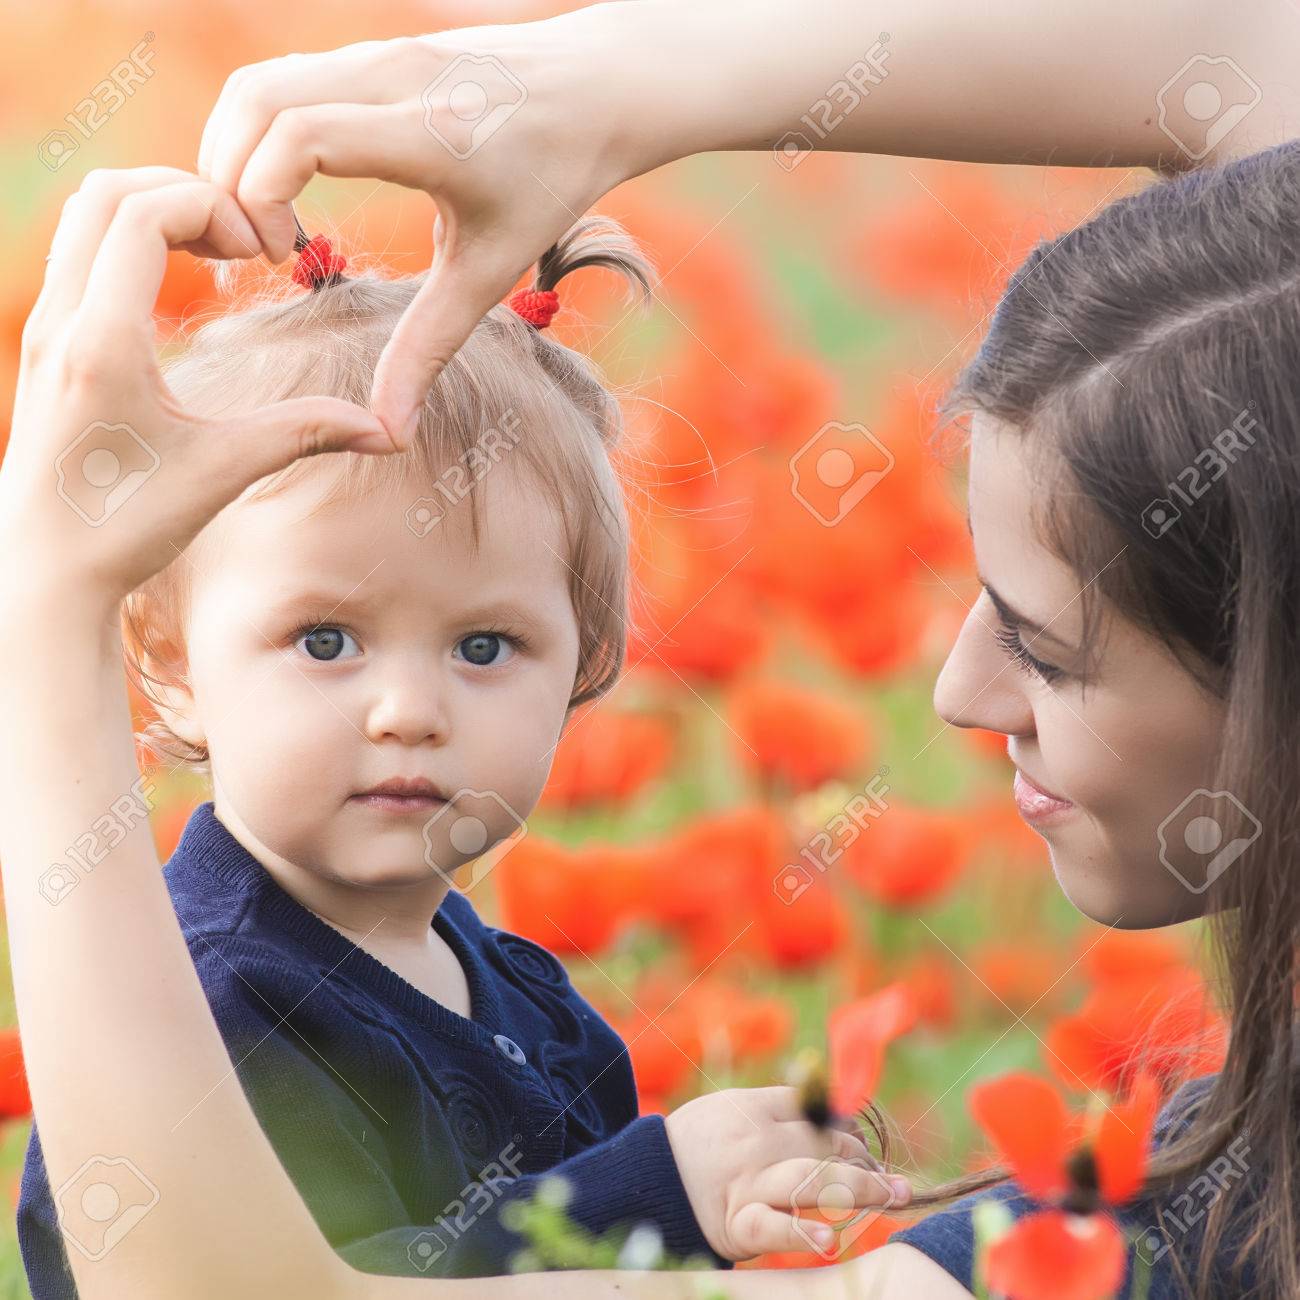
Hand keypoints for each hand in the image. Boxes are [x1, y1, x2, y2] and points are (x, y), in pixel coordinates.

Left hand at [1, 167, 393, 609]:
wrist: (45, 571)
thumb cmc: (126, 525)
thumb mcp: (224, 470)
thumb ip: (305, 434)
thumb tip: (388, 433)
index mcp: (103, 341)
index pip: (145, 213)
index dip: (210, 207)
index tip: (258, 250)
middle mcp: (61, 322)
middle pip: (107, 192)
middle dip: (183, 192)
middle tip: (242, 238)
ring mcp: (44, 331)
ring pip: (86, 217)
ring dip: (153, 212)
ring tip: (215, 253)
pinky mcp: (45, 347)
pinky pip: (79, 254)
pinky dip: (129, 242)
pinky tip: (178, 288)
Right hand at [195, 21, 637, 443]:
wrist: (599, 87)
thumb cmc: (554, 180)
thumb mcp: (493, 269)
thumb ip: (429, 347)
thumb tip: (391, 433)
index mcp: (430, 132)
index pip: (299, 134)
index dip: (259, 194)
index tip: (276, 255)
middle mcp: (397, 74)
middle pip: (256, 99)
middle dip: (226, 177)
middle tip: (246, 250)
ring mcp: (381, 48)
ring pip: (261, 81)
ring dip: (235, 151)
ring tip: (259, 224)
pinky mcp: (373, 46)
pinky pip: (286, 75)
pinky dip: (261, 130)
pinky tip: (284, 190)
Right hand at [663, 1085, 910, 1260]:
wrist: (648, 1177)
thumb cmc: (699, 1141)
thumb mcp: (733, 1107)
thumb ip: (780, 1106)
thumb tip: (838, 1110)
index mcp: (756, 1108)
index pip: (817, 1113)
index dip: (848, 1131)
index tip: (865, 1151)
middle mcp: (758, 1142)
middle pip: (823, 1144)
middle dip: (864, 1161)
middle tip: (895, 1184)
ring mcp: (749, 1183)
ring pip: (809, 1178)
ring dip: (856, 1187)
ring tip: (892, 1195)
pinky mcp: (737, 1224)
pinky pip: (772, 1228)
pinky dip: (801, 1234)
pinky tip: (830, 1240)